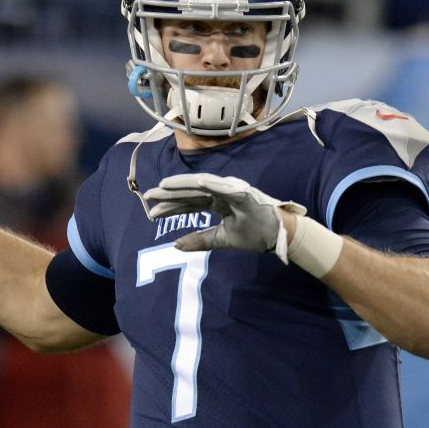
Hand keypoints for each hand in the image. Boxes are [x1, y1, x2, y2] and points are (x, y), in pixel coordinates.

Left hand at [142, 174, 305, 256]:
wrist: (281, 237)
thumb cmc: (255, 234)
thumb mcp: (222, 239)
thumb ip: (200, 240)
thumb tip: (175, 245)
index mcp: (219, 202)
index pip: (190, 202)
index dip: (171, 205)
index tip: (152, 210)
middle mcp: (223, 193)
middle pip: (192, 192)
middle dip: (170, 193)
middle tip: (148, 195)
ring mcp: (234, 190)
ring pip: (204, 185)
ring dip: (184, 184)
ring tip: (164, 185)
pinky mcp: (245, 194)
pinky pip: (226, 188)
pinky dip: (212, 184)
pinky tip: (195, 182)